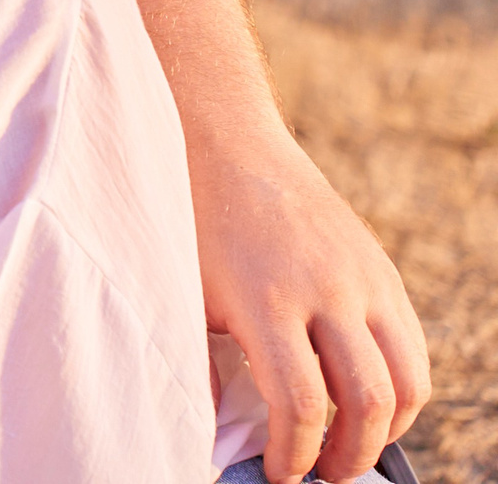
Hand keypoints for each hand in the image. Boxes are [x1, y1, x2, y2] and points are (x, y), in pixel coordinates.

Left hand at [197, 128, 429, 482]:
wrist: (222, 141)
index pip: (302, 403)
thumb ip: (197, 364)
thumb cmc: (188, 220)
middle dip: (349, 455)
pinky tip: (365, 402)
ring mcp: (364, 278)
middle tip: (322, 474)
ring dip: (387, 429)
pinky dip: (401, 388)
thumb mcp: (179, 292)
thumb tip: (211, 435)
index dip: (295, 455)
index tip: (281, 474)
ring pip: (408, 381)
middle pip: (369, 401)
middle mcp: (328, 289)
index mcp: (266, 299)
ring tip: (348, 446)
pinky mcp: (382, 269)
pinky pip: (412, 346)